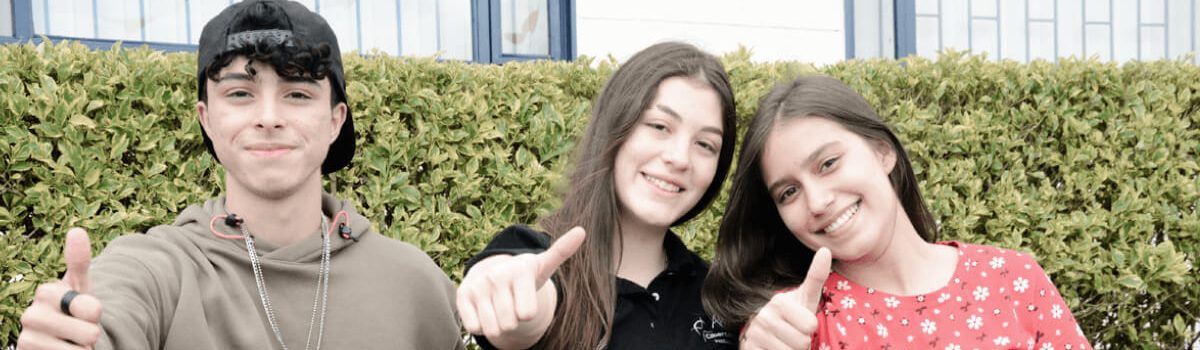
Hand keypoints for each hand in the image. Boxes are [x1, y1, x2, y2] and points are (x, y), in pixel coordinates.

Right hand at [17, 228, 104, 349]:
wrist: (60, 341)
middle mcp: (31, 315)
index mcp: (46, 292)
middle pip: (89, 334)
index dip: (96, 314)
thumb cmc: (73, 311)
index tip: (83, 312)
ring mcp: (27, 339)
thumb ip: (80, 262)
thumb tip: (76, 230)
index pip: (93, 310)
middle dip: (90, 335)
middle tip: (78, 331)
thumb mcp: (81, 287)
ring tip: (70, 343)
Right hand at [457, 227, 585, 343]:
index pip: (528, 313)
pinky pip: (475, 328)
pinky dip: (481, 325)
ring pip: (493, 328)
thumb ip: (562, 251)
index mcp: (521, 269)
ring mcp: (478, 286)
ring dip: (497, 324)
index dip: (528, 312)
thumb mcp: (543, 265)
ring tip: (499, 306)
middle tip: (511, 303)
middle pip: (510, 323)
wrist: (489, 271)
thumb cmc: (523, 275)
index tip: (524, 297)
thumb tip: (581, 231)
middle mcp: (497, 276)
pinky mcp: (462, 296)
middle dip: (513, 320)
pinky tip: (484, 309)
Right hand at [739, 247, 831, 349]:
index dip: (810, 328)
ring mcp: (754, 334)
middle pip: (802, 341)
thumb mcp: (805, 297)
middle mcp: (763, 316)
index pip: (810, 326)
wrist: (764, 333)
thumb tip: (825, 249)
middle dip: (801, 342)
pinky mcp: (749, 349)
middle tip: (792, 334)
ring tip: (784, 342)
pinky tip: (774, 349)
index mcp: (778, 302)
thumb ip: (816, 275)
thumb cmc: (791, 316)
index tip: (800, 323)